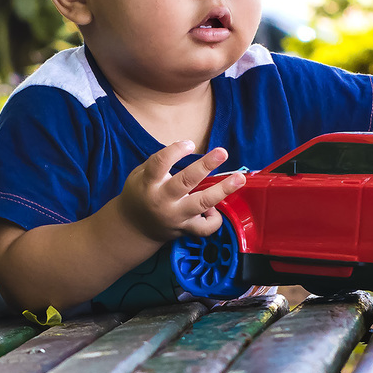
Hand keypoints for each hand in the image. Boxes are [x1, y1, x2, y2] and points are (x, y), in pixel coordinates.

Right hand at [118, 141, 244, 242]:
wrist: (134, 229)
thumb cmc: (140, 195)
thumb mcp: (139, 175)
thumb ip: (158, 163)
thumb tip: (184, 148)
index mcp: (148, 183)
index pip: (160, 163)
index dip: (176, 150)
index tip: (190, 144)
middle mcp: (162, 200)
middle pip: (186, 181)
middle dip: (205, 165)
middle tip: (222, 152)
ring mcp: (175, 216)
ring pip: (202, 203)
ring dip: (223, 190)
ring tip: (239, 178)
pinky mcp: (185, 229)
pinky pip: (205, 228)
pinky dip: (214, 220)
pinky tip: (215, 209)